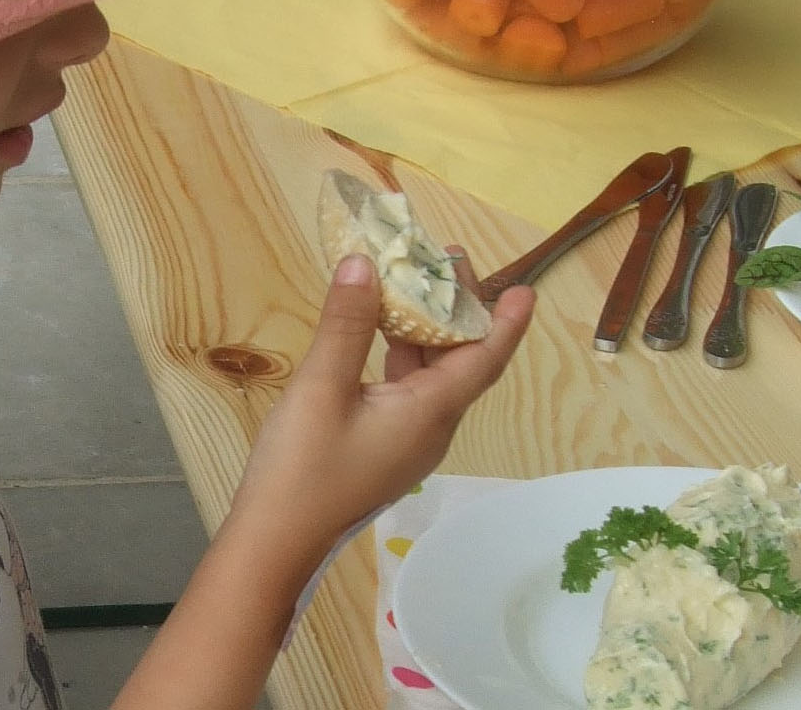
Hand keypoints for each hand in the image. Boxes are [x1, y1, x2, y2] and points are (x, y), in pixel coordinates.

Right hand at [227, 250, 533, 558]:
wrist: (275, 543)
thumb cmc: (302, 469)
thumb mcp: (321, 388)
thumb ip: (346, 325)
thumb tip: (364, 264)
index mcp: (430, 413)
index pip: (485, 359)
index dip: (508, 323)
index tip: (526, 289)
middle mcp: (431, 426)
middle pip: (461, 360)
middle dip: (459, 309)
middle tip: (446, 258)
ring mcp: (407, 439)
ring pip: (431, 374)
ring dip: (426, 328)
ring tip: (412, 280)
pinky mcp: (383, 445)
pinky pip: (407, 389)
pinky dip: (400, 351)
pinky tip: (377, 326)